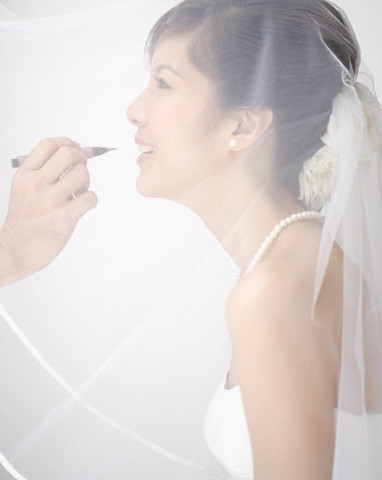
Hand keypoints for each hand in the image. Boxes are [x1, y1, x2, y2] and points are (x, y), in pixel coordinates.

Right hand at [0, 137, 97, 285]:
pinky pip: (90, 198)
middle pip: (68, 154)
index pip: (48, 144)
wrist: (17, 248)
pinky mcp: (64, 218)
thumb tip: (73, 151)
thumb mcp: (23, 187)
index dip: (67, 142)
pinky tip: (81, 205)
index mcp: (25, 174)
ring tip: (78, 192)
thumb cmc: (25, 218)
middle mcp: (36, 184)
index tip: (75, 148)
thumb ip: (42, 170)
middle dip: (82, 158)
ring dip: (86, 181)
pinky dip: (91, 199)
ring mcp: (50, 201)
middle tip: (81, 168)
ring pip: (82, 174)